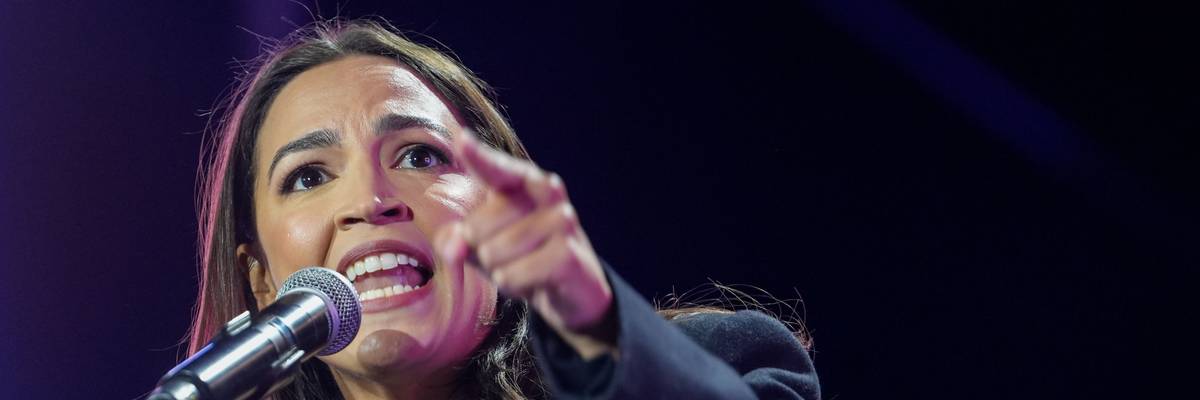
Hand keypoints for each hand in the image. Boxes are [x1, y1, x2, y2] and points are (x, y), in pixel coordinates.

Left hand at [434, 132, 615, 353]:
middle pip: (477, 225)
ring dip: (499, 270)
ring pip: (495, 252)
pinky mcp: (568, 254)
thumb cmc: (523, 257)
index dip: (477, 156)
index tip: (461, 138)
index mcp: (523, 181)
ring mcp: (562, 220)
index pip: (495, 169)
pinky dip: (515, 284)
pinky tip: (533, 281)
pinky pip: (514, 274)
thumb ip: (457, 241)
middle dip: (479, 250)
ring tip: (522, 267)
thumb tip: (452, 248)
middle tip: (506, 256)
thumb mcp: (482, 246)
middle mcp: (547, 192)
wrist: (573, 289)